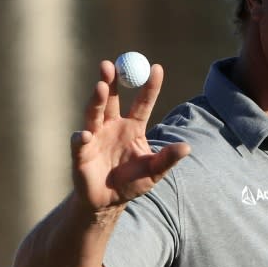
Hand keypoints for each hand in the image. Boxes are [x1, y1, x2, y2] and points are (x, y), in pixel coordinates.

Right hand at [70, 60, 190, 212]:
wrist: (108, 202)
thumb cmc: (133, 183)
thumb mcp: (154, 172)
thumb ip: (167, 159)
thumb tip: (187, 148)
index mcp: (133, 128)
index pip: (143, 102)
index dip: (149, 85)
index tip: (157, 67)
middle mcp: (113, 126)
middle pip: (112, 99)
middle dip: (111, 80)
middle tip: (111, 63)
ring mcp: (95, 137)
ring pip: (94, 113)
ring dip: (97, 99)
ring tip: (101, 86)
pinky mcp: (81, 152)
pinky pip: (80, 142)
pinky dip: (83, 138)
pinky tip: (87, 136)